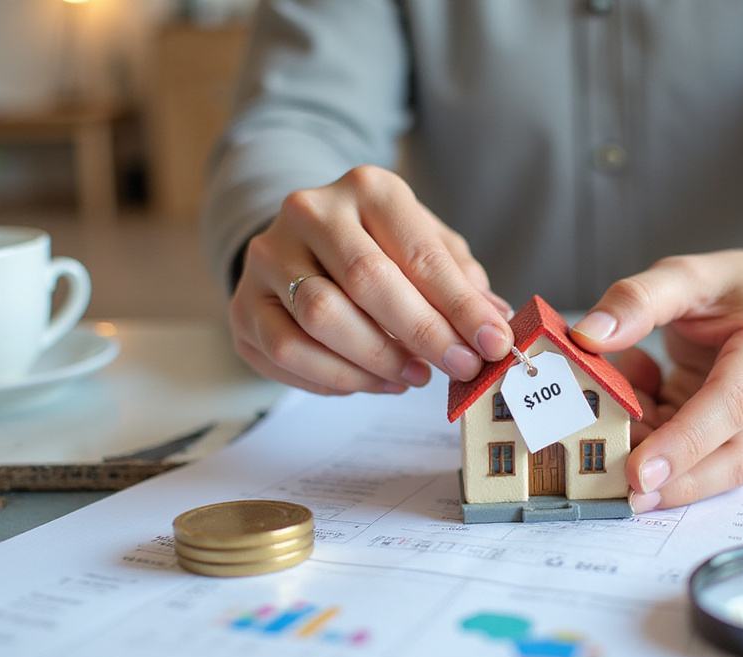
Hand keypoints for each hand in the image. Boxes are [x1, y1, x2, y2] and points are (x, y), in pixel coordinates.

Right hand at [229, 165, 513, 394]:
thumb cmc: (379, 248)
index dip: (460, 306)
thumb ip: (461, 281)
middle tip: (459, 367)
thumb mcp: (426, 247)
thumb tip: (498, 320)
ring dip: (378, 360)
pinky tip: (375, 382)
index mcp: (367, 188)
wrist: (302, 245)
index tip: (493, 343)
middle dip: (423, 333)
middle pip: (367, 281)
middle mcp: (310, 212)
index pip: (418, 252)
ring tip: (415, 376)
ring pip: (321, 318)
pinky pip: (288, 352)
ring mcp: (269, 256)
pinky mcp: (244, 304)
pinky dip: (338, 379)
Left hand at [570, 246, 742, 511]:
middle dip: (675, 481)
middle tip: (618, 488)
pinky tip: (641, 412)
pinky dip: (666, 448)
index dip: (683, 442)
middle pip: (735, 457)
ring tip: (618, 442)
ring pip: (722, 470)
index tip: (637, 470)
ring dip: (665, 468)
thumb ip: (637, 300)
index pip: (731, 405)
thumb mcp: (689, 275)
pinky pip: (708, 461)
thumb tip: (585, 336)